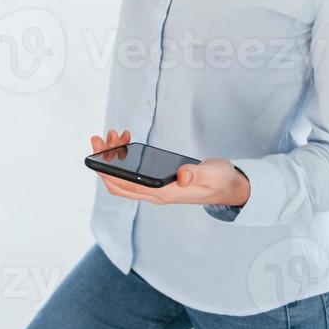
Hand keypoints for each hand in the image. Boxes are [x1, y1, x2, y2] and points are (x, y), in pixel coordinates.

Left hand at [89, 131, 249, 208]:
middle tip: (100, 137)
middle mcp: (154, 194)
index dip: (106, 171)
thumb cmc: (219, 181)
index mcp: (162, 193)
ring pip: (123, 176)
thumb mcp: (211, 174)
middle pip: (118, 182)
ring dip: (114, 155)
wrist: (228, 187)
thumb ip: (196, 174)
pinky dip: (125, 155)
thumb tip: (180, 175)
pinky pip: (133, 171)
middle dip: (104, 160)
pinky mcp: (158, 181)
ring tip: (115, 134)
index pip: (123, 187)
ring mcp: (155, 188)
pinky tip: (128, 139)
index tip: (99, 149)